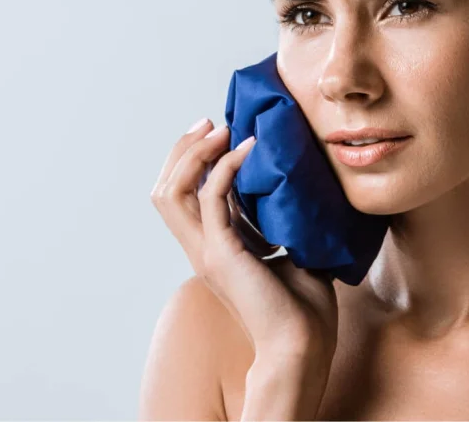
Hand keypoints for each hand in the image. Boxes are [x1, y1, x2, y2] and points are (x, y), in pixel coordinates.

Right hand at [150, 118, 338, 360]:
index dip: (193, 161)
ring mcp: (207, 252)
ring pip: (172, 191)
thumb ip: (280, 224)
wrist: (302, 347)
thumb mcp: (290, 253)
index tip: (219, 133)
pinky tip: (249, 148)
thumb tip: (295, 189)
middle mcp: (201, 249)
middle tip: (210, 123)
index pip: (182, 196)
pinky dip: (227, 166)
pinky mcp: (223, 254)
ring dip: (194, 154)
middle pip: (165, 189)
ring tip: (220, 129)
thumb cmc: (304, 310)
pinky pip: (211, 198)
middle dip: (183, 150)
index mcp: (213, 249)